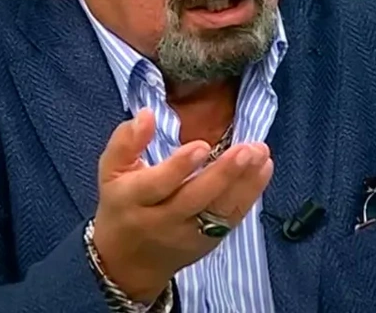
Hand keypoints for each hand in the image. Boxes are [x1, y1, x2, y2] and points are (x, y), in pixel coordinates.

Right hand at [91, 109, 273, 300]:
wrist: (128, 261)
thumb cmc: (122, 203)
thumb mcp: (111, 171)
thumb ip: (126, 141)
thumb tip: (146, 115)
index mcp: (134, 199)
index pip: (158, 185)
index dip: (179, 167)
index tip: (201, 145)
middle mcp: (162, 220)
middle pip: (194, 199)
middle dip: (223, 174)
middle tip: (247, 150)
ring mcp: (188, 234)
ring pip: (218, 211)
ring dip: (244, 183)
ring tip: (262, 155)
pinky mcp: (208, 241)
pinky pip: (231, 220)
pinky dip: (250, 195)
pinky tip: (263, 170)